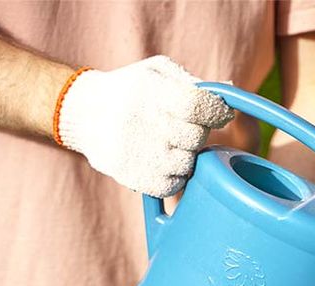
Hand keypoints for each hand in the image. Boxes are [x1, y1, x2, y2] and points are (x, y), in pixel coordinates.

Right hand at [57, 56, 233, 196]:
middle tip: (183, 128)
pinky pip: (174, 185)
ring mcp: (138, 153)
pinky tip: (161, 162)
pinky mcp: (134, 178)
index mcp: (150, 90)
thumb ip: (193, 82)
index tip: (220, 114)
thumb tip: (231, 89)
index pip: (197, 105)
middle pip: (196, 137)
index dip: (215, 111)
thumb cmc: (132, 90)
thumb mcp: (157, 72)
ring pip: (188, 164)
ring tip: (169, 144)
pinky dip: (174, 176)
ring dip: (186, 155)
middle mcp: (143, 122)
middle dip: (198, 132)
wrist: (84, 114)